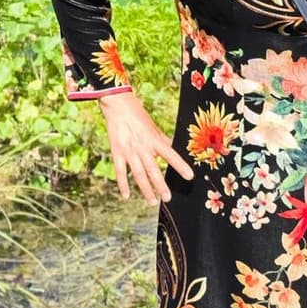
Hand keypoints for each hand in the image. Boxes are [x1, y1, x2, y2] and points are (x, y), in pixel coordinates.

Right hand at [97, 90, 192, 205]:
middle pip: (153, 170)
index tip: (189, 176)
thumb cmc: (138, 115)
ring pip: (139, 174)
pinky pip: (121, 172)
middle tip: (167, 198)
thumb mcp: (154, 128)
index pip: (171, 155)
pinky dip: (123, 184)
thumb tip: (174, 147)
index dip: (180, 166)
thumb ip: (163, 140)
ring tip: (151, 201)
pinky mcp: (117, 152)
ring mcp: (130, 151)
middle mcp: (143, 148)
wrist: (119, 105)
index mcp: (154, 140)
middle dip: (161, 186)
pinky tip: (127, 196)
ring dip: (146, 189)